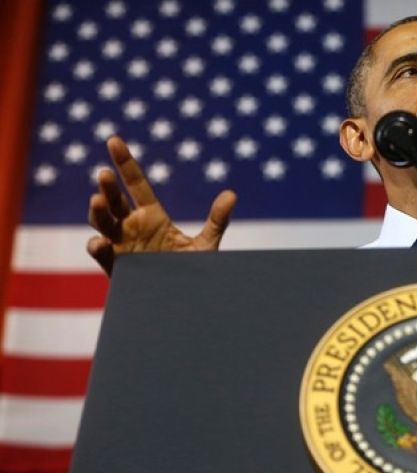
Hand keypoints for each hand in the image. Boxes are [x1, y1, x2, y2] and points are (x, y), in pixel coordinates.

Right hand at [86, 136, 236, 275]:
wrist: (184, 300)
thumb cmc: (192, 270)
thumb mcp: (206, 244)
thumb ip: (217, 221)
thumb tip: (232, 194)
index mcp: (151, 216)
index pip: (136, 183)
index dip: (125, 162)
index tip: (113, 139)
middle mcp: (132, 226)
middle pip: (114, 201)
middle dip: (107, 188)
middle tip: (104, 174)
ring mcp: (122, 245)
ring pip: (102, 224)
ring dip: (97, 213)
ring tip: (97, 200)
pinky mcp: (118, 267)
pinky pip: (103, 255)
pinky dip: (98, 248)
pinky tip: (99, 242)